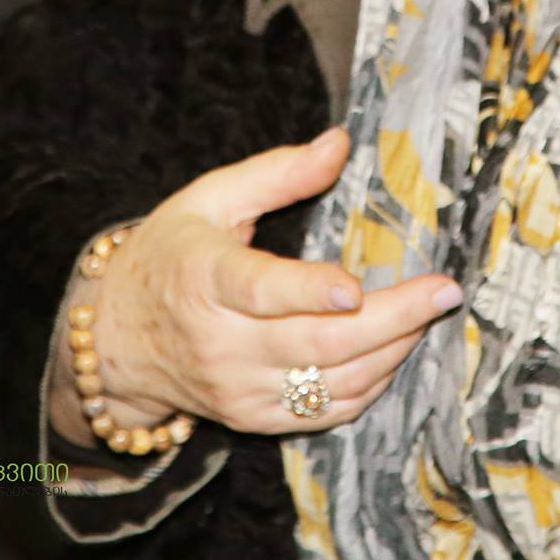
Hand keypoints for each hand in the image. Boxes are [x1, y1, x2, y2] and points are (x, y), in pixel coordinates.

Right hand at [49, 128, 463, 441]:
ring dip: (392, 350)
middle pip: (316, 344)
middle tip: (444, 290)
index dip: (306, 292)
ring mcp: (237, 388)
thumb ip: (278, 171)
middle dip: (391, 319)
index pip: (259, 292)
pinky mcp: (252, 417)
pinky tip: (397, 349)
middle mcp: (220, 343)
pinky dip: (369, 385)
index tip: (353, 286)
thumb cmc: (171, 253)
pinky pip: (323, 413)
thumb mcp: (211, 197)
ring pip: (329, 384)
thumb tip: (340, 142)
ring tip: (432, 313)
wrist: (115, 338)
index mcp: (204, 279)